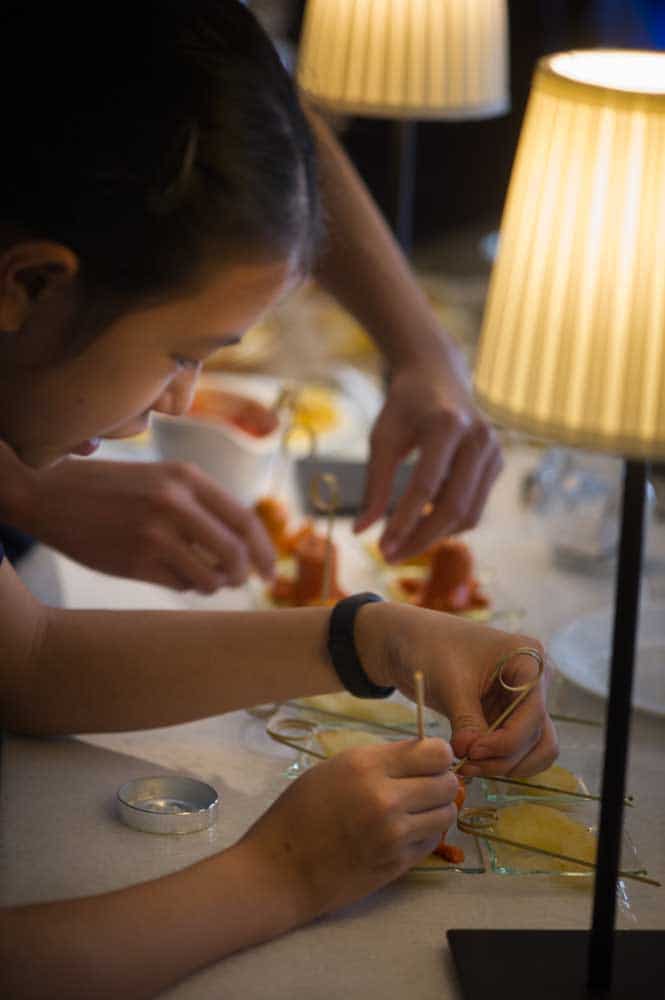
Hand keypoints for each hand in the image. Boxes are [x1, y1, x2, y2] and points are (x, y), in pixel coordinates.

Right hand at [9, 451, 274, 591]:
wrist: (51, 494)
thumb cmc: (113, 488)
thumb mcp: (161, 479)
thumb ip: (201, 504)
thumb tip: (244, 546)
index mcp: (186, 477)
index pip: (243, 519)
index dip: (263, 550)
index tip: (269, 570)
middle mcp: (174, 503)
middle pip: (234, 553)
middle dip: (244, 574)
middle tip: (243, 583)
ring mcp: (154, 534)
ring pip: (209, 577)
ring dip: (213, 584)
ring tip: (202, 577)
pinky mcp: (134, 561)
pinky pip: (179, 586)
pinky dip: (185, 586)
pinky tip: (172, 575)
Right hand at [238, 737, 457, 918]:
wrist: (281, 868)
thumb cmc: (299, 811)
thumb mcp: (335, 768)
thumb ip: (380, 761)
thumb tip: (420, 756)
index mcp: (367, 765)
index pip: (435, 752)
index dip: (438, 754)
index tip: (429, 760)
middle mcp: (386, 798)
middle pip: (447, 783)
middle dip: (441, 781)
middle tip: (424, 785)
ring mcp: (394, 835)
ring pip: (446, 813)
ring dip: (437, 808)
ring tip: (417, 809)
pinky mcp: (398, 864)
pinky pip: (432, 840)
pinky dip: (426, 833)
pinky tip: (405, 831)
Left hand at [355, 350, 501, 561]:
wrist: (438, 375)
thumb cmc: (405, 406)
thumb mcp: (382, 438)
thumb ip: (375, 485)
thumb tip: (360, 532)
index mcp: (447, 424)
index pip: (425, 487)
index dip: (403, 522)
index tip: (381, 549)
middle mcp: (479, 438)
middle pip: (454, 508)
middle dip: (421, 539)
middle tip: (390, 556)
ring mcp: (494, 451)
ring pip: (470, 515)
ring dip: (435, 535)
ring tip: (403, 539)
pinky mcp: (498, 463)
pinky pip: (475, 507)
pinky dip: (448, 521)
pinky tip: (424, 518)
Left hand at [356, 602, 557, 778]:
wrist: (407, 642)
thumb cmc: (430, 647)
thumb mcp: (450, 683)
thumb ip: (466, 721)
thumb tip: (471, 755)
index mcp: (529, 660)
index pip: (533, 715)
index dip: (506, 742)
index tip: (471, 751)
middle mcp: (533, 682)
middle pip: (538, 738)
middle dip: (505, 758)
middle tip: (466, 765)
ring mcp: (520, 702)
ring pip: (532, 750)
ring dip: (503, 766)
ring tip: (465, 766)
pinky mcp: (504, 717)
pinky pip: (512, 750)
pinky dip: (494, 761)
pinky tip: (466, 762)